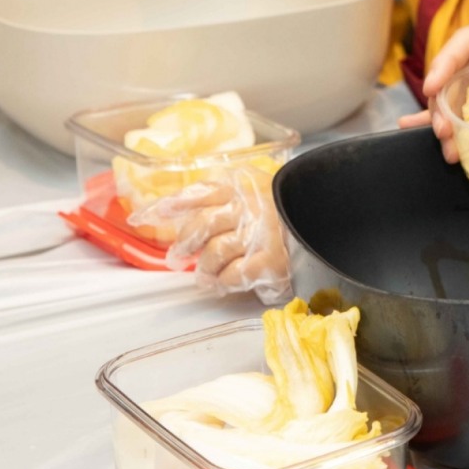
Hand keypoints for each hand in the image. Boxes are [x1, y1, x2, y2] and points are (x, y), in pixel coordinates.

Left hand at [132, 168, 290, 303]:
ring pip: (214, 252)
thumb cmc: (289, 207)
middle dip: (185, 244)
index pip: (198, 192)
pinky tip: (223, 282)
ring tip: (203, 275)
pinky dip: (224, 280)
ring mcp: (259, 234)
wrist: (326, 219)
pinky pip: (233, 275)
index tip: (142, 217)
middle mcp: (249, 208)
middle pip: (202, 224)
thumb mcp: (257, 189)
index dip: (169, 205)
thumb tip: (180, 210)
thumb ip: (224, 195)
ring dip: (203, 268)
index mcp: (242, 186)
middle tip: (177, 257)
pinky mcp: (269, 261)